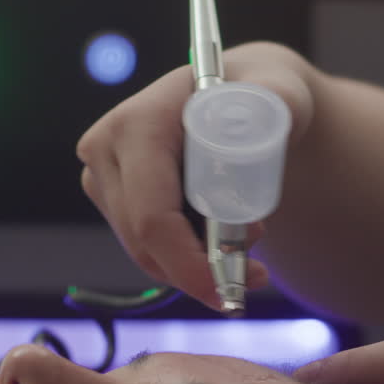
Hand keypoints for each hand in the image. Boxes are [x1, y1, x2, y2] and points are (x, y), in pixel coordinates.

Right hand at [76, 42, 316, 312]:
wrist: (240, 95)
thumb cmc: (261, 93)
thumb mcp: (280, 91)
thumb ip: (277, 102)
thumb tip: (257, 126)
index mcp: (138, 123)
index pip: (152, 215)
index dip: (188, 264)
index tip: (231, 292)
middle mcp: (106, 147)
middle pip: (144, 241)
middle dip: (200, 270)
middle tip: (257, 274)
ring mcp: (103, 174)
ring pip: (145, 251)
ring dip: (197, 263)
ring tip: (248, 238)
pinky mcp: (111, 196)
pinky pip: (147, 245)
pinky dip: (186, 255)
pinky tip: (222, 235)